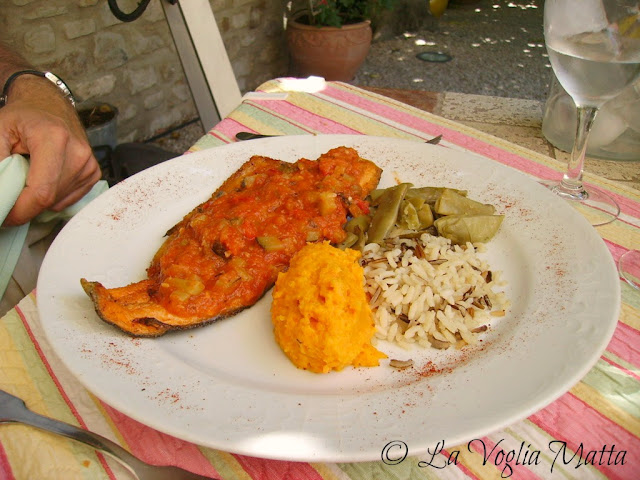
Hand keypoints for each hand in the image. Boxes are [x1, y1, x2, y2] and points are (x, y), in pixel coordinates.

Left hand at [0, 75, 101, 225]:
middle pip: (49, 199)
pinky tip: (46, 177)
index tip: (5, 216)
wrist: (48, 104)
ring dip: (39, 198)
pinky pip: (68, 199)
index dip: (20, 211)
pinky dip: (52, 196)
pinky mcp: (93, 173)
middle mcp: (78, 152)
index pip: (41, 191)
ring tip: (30, 175)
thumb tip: (1, 195)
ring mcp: (89, 164)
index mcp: (54, 138)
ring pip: (58, 201)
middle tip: (11, 189)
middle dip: (26, 204)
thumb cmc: (23, 117)